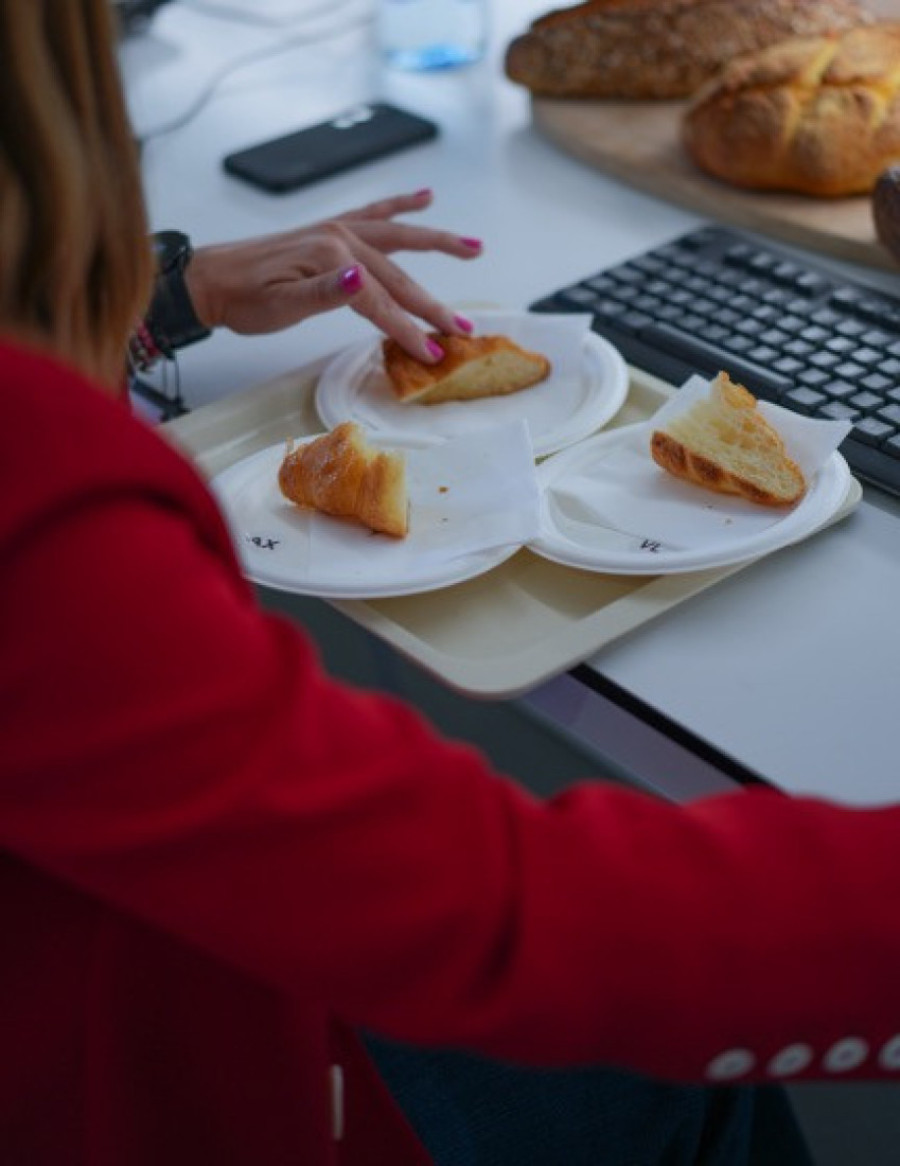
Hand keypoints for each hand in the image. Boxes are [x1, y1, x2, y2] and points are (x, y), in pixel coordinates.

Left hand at [184, 189, 482, 362]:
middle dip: (433, 305)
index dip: (408, 331)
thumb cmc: (243, 299)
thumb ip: (324, 293)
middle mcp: (341, 238)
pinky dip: (401, 205)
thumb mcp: (280, 306)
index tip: (433, 355)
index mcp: (332, 259)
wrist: (211, 278)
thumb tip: (360, 280)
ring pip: (399, 238)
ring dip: (439, 243)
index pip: (381, 303)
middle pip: (399, 277)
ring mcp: (338, 230)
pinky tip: (424, 198)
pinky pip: (374, 213)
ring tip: (475, 248)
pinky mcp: (332, 231)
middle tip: (464, 329)